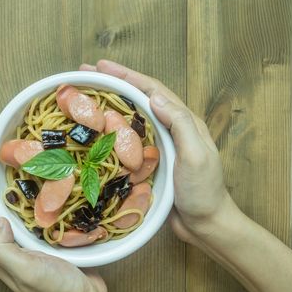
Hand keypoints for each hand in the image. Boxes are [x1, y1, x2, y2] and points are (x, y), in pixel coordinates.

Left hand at [0, 137, 116, 291]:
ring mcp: (26, 238)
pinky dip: (30, 188)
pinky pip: (32, 206)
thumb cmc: (55, 291)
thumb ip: (3, 248)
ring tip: (7, 154)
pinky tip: (37, 176)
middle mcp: (8, 241)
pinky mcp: (45, 235)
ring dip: (5, 177)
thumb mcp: (25, 271)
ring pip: (10, 201)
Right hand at [80, 60, 236, 245]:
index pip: (152, 90)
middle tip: (86, 73)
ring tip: (85, 93)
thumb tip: (154, 97)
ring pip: (131, 115)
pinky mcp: (149, 161)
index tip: (101, 66)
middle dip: (113, 82)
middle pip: (139, 97)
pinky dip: (111, 126)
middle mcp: (171, 128)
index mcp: (184, 121)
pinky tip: (96, 127)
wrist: (205, 225)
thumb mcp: (196, 156)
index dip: (126, 76)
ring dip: (109, 101)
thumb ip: (180, 124)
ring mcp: (159, 144)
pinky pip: (127, 137)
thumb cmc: (203, 192)